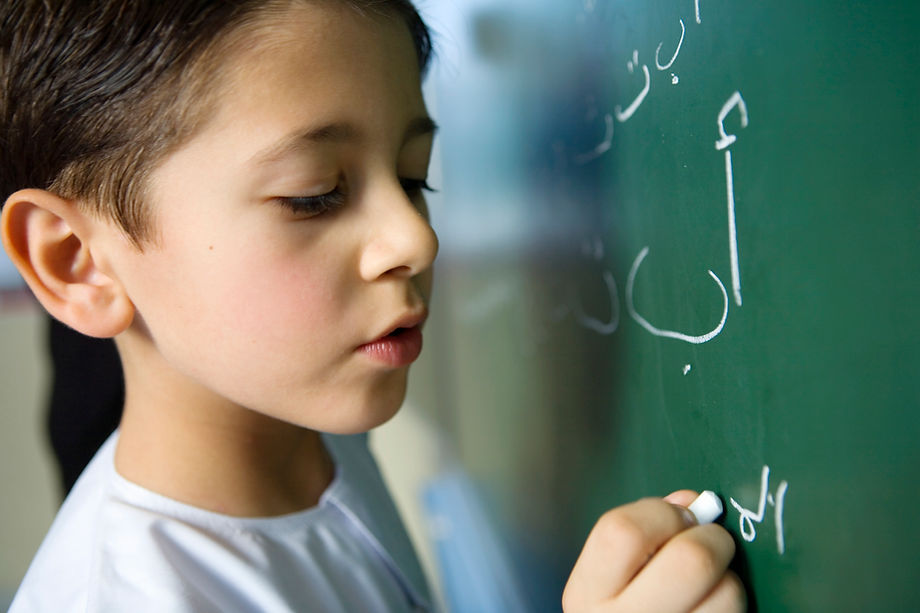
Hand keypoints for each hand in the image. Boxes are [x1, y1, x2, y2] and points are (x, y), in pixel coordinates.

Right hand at [562, 490, 745, 611]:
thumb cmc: (622, 612)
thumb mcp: (610, 579)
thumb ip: (643, 532)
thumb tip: (695, 503)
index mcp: (586, 594)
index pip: (623, 531)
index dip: (662, 513)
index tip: (680, 517)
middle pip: (690, 560)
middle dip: (712, 538)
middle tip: (711, 542)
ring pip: (728, 593)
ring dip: (730, 580)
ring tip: (711, 588)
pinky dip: (734, 609)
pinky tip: (712, 610)